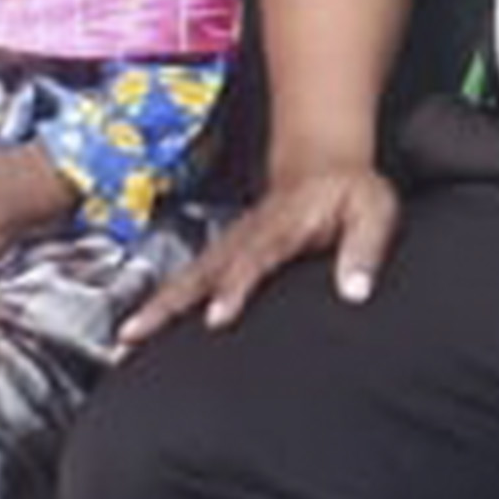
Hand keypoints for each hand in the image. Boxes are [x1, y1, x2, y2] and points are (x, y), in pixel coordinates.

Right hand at [132, 160, 400, 338]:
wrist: (321, 159)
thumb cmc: (349, 189)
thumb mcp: (374, 211)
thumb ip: (364, 250)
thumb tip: (354, 291)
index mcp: (283, 226)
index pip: (254, 260)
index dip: (234, 288)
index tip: (215, 317)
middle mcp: (248, 235)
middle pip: (202, 271)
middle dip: (168, 304)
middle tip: (136, 334)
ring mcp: (231, 242)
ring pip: (187, 276)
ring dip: (155, 307)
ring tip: (125, 339)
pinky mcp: (223, 252)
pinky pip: (189, 278)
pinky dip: (162, 302)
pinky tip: (142, 330)